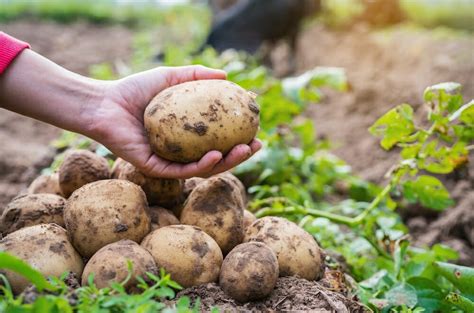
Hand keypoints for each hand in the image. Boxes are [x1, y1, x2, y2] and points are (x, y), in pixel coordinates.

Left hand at [89, 65, 261, 178]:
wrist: (104, 103)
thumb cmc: (134, 89)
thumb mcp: (171, 77)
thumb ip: (197, 75)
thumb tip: (227, 75)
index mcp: (185, 135)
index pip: (217, 139)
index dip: (238, 135)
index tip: (256, 125)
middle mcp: (179, 151)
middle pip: (216, 158)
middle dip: (240, 155)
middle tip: (257, 144)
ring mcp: (168, 162)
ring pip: (203, 168)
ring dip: (227, 162)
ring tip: (244, 150)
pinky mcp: (155, 169)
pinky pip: (182, 171)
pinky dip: (202, 164)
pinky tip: (217, 154)